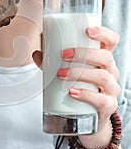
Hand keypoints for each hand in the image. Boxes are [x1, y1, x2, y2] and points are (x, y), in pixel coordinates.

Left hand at [33, 26, 120, 148]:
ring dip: (79, 73)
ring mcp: (111, 89)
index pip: (112, 41)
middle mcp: (111, 71)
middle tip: (63, 54)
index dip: (103, 33)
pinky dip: (85, 95)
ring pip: (102, 77)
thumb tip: (37, 53)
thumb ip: (52, 62)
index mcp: (102, 58)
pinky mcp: (108, 106)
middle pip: (105, 57)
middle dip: (83, 54)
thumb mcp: (68, 71)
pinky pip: (101, 100)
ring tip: (60, 74)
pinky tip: (72, 92)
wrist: (86, 118)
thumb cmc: (79, 87)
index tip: (87, 30)